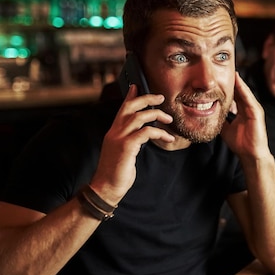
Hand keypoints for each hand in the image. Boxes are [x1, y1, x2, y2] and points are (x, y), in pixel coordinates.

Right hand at [91, 84, 173, 202]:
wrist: (105, 188)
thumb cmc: (116, 173)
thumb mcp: (122, 152)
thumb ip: (129, 140)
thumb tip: (140, 134)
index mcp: (113, 132)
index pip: (122, 108)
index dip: (131, 96)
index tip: (138, 86)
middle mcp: (114, 132)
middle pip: (130, 107)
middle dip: (146, 98)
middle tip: (160, 97)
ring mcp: (119, 138)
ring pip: (139, 116)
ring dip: (157, 115)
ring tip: (169, 120)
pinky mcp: (126, 147)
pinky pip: (146, 132)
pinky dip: (160, 133)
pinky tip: (169, 139)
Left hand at [220, 72, 270, 160]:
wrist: (250, 155)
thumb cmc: (240, 143)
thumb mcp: (225, 128)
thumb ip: (220, 119)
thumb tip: (207, 114)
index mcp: (242, 110)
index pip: (234, 95)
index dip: (227, 87)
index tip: (219, 78)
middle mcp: (248, 107)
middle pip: (239, 91)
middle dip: (233, 81)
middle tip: (225, 69)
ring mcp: (254, 109)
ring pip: (245, 92)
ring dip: (239, 82)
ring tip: (233, 72)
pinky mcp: (257, 113)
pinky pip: (249, 99)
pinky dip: (244, 90)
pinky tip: (239, 83)